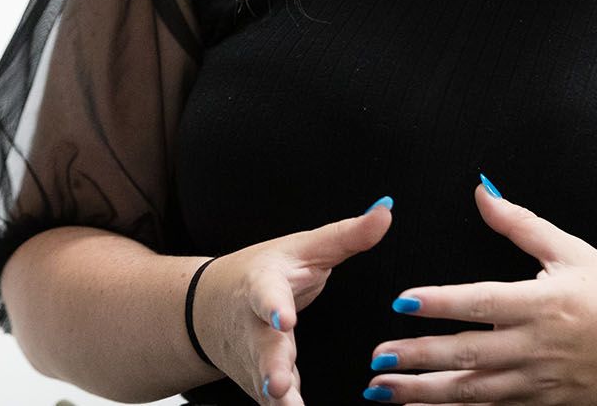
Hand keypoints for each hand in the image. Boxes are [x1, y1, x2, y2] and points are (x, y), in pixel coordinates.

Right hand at [193, 197, 394, 405]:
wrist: (208, 307)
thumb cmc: (266, 271)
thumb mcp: (304, 248)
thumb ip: (347, 235)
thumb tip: (388, 210)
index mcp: (263, 286)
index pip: (266, 294)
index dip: (274, 307)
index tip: (284, 320)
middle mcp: (255, 327)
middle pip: (263, 349)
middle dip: (271, 368)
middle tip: (277, 386)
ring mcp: (255, 360)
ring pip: (265, 385)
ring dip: (276, 401)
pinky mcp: (261, 385)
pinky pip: (274, 404)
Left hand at [366, 179, 596, 404]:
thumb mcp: (574, 252)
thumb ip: (522, 224)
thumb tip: (482, 191)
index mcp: (543, 304)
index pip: (481, 303)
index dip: (440, 303)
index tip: (402, 302)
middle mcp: (537, 347)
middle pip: (467, 355)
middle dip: (417, 358)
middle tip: (376, 359)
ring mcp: (540, 383)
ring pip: (472, 392)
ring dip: (425, 393)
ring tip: (383, 391)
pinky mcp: (544, 405)